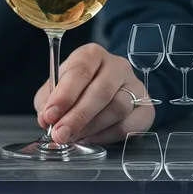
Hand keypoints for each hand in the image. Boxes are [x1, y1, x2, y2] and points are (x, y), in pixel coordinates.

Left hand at [34, 43, 154, 144]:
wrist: (110, 90)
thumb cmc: (76, 87)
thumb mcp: (56, 88)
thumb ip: (48, 101)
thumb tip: (46, 120)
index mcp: (91, 54)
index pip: (80, 71)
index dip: (64, 95)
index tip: (50, 115)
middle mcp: (117, 66)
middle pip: (101, 91)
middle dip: (77, 117)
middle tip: (60, 134)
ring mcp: (135, 86)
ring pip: (117, 108)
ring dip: (91, 127)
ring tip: (73, 137)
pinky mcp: (146, 107)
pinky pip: (129, 126)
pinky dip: (107, 136)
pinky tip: (91, 139)